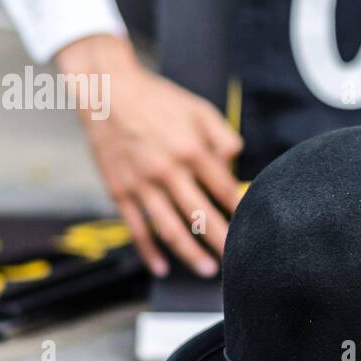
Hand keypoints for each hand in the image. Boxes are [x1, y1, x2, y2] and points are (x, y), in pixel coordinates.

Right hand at [58, 34, 242, 277]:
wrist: (106, 91)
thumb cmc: (157, 100)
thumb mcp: (199, 109)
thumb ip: (224, 138)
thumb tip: (236, 166)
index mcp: (191, 150)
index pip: (224, 190)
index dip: (241, 211)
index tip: (253, 226)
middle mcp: (167, 170)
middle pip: (201, 216)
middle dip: (221, 241)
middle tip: (238, 260)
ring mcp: (141, 184)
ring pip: (170, 229)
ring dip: (191, 254)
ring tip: (209, 270)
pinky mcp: (119, 191)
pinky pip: (136, 229)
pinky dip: (149, 251)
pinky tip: (162, 267)